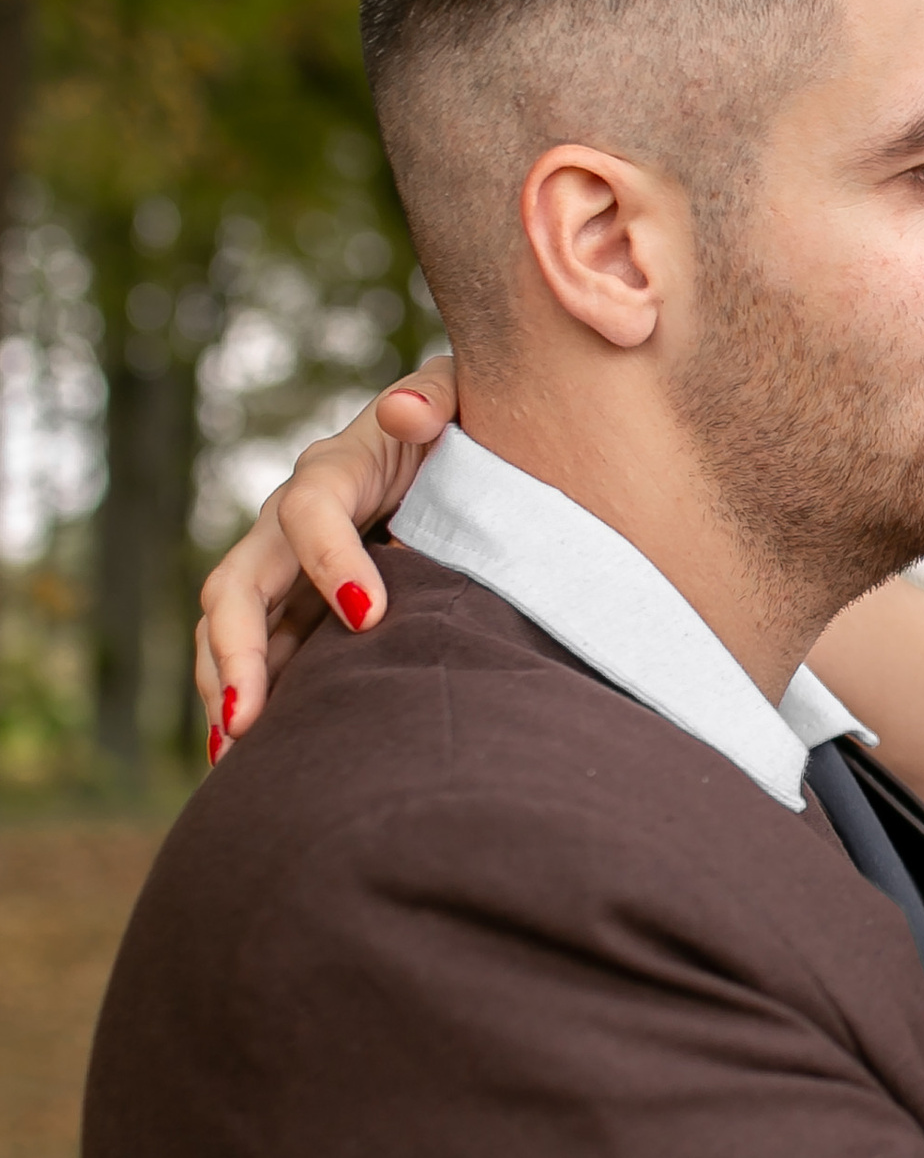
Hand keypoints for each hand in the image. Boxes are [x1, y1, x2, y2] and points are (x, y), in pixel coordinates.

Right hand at [196, 356, 457, 749]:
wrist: (453, 456)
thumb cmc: (461, 429)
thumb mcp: (457, 399)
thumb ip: (433, 398)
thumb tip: (405, 413)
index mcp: (336, 470)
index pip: (312, 510)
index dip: (332, 559)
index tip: (371, 614)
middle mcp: (291, 522)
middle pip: (240, 585)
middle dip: (240, 650)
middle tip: (251, 717)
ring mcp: (284, 569)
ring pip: (231, 630)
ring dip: (227, 687)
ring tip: (237, 751)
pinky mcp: (295, 609)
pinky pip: (257, 656)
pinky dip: (248, 701)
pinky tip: (251, 759)